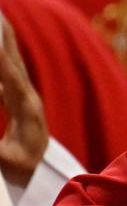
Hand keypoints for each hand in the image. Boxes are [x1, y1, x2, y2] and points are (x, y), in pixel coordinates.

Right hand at [0, 16, 48, 187]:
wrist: (43, 170)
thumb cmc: (26, 168)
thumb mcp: (11, 163)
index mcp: (27, 110)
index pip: (11, 81)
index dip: (1, 61)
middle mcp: (29, 97)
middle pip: (14, 61)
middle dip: (4, 35)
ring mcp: (25, 94)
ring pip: (12, 61)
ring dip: (4, 37)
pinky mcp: (19, 97)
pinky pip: (7, 69)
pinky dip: (1, 52)